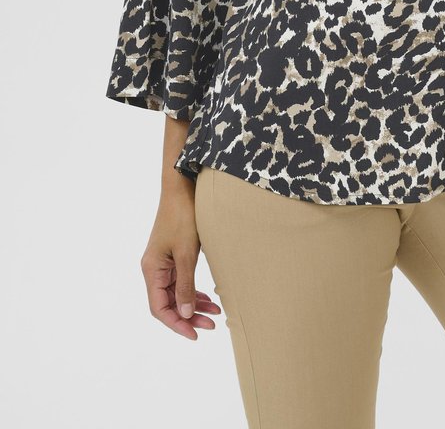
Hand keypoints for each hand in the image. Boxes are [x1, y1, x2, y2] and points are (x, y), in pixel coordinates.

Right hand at [140, 187, 221, 339]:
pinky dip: (194, 291)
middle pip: (168, 303)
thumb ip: (186, 285)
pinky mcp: (173, 255)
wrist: (182, 187)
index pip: (159, 309)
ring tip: (215, 313)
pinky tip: (209, 298)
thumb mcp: (187, 253)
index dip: (176, 324)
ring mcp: (163, 262)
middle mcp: (154, 269)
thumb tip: (185, 315)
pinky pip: (181, 281)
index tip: (195, 334)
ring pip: (176, 294)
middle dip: (188, 317)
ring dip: (193, 305)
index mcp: (152, 270)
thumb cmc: (183, 217)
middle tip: (212, 325)